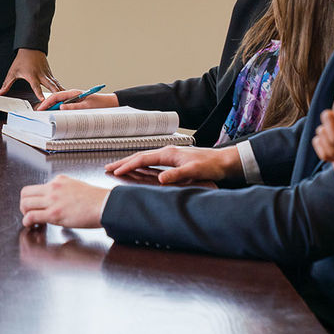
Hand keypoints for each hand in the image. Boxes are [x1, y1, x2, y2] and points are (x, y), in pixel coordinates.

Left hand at [0, 49, 63, 100]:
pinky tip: (67, 94)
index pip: (35, 86)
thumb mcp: (12, 72)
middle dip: (56, 94)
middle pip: (50, 85)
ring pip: (56, 84)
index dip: (39, 93)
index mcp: (31, 75)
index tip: (43, 100)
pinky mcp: (50, 74)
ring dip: (61, 92)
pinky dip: (62, 88)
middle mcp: (41, 75)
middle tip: (61, 101)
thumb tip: (0, 92)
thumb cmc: (21, 60)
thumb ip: (7, 84)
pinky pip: (57, 82)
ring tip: (68, 100)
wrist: (31, 48)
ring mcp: (47, 74)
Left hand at [19, 175, 109, 227]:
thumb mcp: (76, 186)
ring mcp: (52, 200)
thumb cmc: (96, 199)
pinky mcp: (54, 213)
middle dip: (24, 204)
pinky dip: (27, 221)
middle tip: (29, 213)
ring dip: (24, 213)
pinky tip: (31, 225)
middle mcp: (53, 188)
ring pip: (25, 204)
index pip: (36, 187)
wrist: (105, 205)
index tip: (36, 206)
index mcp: (58, 181)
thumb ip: (63, 190)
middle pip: (25, 193)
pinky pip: (32, 216)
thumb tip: (58, 200)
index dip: (33, 198)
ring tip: (30, 220)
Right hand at [35, 87, 118, 111]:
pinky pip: (65, 108)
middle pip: (55, 100)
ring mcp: (74, 100)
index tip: (40, 108)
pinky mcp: (76, 105)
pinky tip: (56, 116)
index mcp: (73, 93)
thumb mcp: (87, 106)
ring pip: (59, 104)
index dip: (47, 102)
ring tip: (44, 115)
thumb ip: (74, 107)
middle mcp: (72, 96)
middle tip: (38, 113)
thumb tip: (61, 108)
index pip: (56, 96)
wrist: (111, 103)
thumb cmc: (101, 103)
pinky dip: (59, 112)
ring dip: (52, 109)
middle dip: (46, 106)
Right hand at [104, 145, 242, 185]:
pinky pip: (152, 165)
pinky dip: (141, 168)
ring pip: (145, 161)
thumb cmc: (212, 165)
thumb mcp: (194, 171)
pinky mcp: (174, 163)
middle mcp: (167, 153)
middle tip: (108, 168)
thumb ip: (177, 175)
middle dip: (123, 163)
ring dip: (130, 165)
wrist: (226, 162)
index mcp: (168, 153)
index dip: (128, 166)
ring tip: (117, 169)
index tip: (115, 172)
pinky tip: (138, 172)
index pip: (143, 159)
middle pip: (140, 157)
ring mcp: (170, 157)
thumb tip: (160, 179)